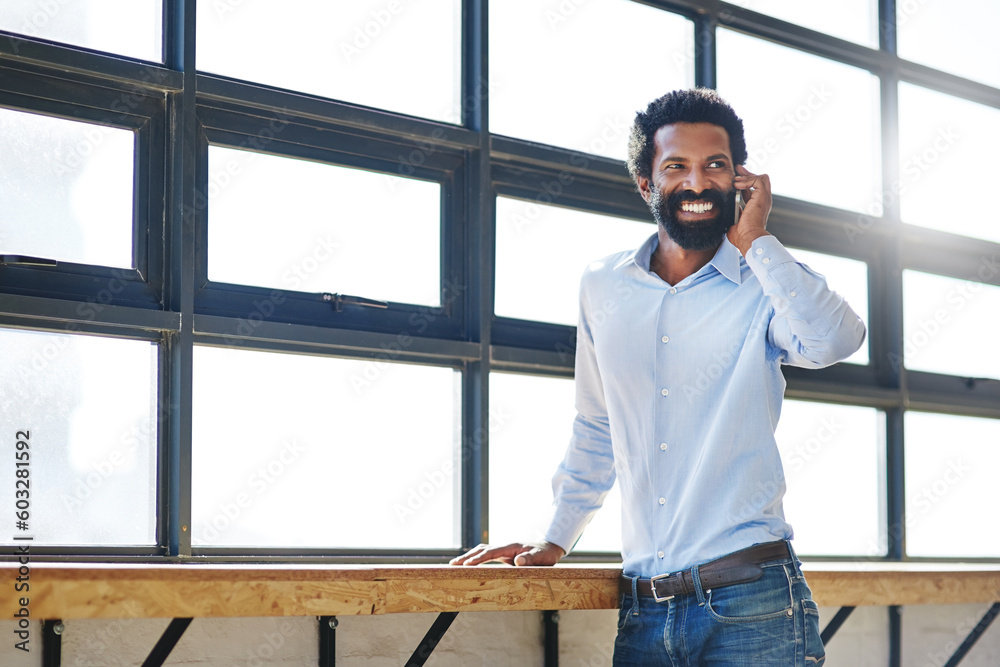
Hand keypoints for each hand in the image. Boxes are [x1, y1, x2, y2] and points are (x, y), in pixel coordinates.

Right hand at [448, 541, 565, 566]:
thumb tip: (518, 561)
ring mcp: (504, 550)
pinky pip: (486, 555)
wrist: (549, 547)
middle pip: (482, 550)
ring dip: (469, 556)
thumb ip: (530, 559)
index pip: (490, 552)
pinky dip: (476, 558)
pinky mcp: (504, 554)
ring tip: (455, 564)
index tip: (466, 564)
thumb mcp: (541, 558)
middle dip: (467, 556)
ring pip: (482, 551)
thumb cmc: (546, 554)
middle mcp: (505, 547)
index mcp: (511, 547)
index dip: (478, 558)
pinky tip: (469, 564)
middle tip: (452, 564)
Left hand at [727, 165, 772, 255]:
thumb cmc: (741, 235)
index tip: (735, 180)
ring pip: (762, 178)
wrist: (748, 237)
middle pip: (760, 181)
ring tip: (736, 179)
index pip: (752, 191)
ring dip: (748, 176)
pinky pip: (758, 181)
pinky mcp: (763, 197)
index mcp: (757, 207)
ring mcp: (764, 199)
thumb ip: (732, 214)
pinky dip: (747, 180)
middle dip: (748, 174)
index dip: (744, 184)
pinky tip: (737, 185)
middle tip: (737, 169)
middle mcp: (763, 202)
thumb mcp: (733, 221)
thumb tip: (725, 210)